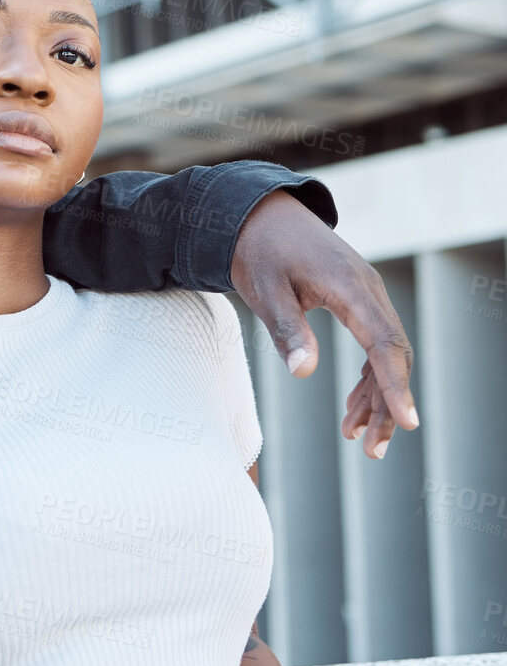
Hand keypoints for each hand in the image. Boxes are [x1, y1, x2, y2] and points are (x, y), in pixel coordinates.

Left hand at [229, 190, 417, 457]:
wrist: (259, 214)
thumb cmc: (258, 251)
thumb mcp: (263, 290)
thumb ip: (287, 329)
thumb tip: (304, 373)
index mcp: (349, 288)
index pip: (383, 343)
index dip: (395, 385)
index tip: (407, 422)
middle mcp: (367, 291)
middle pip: (392, 355)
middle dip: (387, 404)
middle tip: (371, 450)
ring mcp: (366, 295)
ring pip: (385, 353)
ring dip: (377, 396)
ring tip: (358, 439)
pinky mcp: (356, 300)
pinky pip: (373, 343)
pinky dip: (368, 376)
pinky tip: (354, 408)